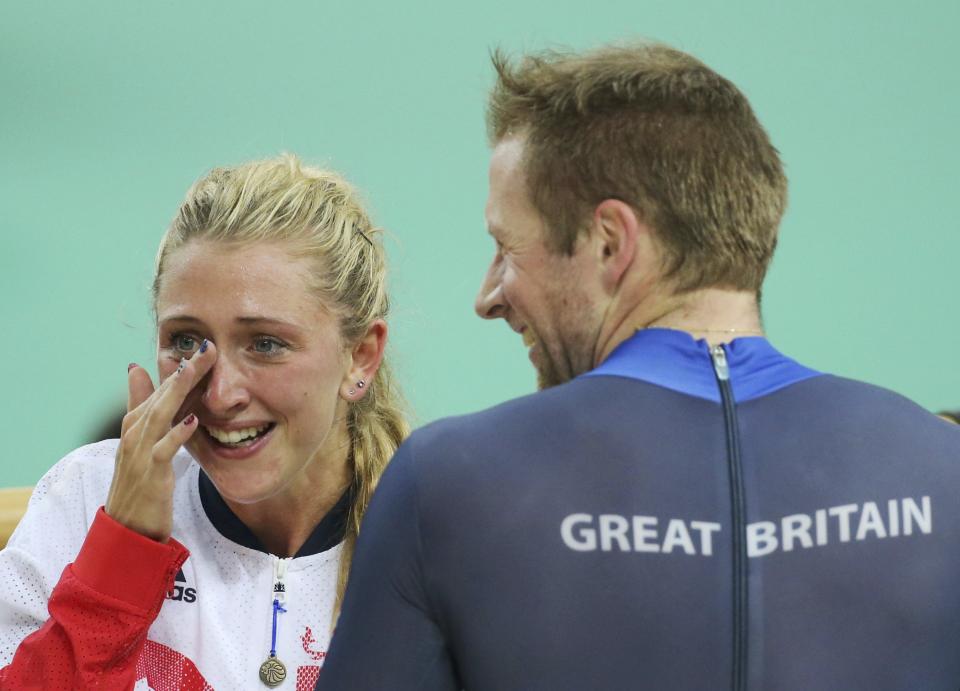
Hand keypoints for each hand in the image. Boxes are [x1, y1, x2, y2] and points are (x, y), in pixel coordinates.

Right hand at [105, 341, 216, 541]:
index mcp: (136, 426)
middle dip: (183, 372)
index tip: (203, 349)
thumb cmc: (140, 484)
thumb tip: (136, 372)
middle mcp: (135, 435)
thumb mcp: (144, 445)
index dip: (179, 370)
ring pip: (159, 416)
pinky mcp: (150, 474)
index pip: (158, 391)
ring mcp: (140, 454)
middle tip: (206, 348)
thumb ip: (143, 410)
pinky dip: (177, 434)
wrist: (128, 529)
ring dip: (177, 392)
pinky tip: (193, 421)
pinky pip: (163, 451)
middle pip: (160, 396)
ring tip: (195, 370)